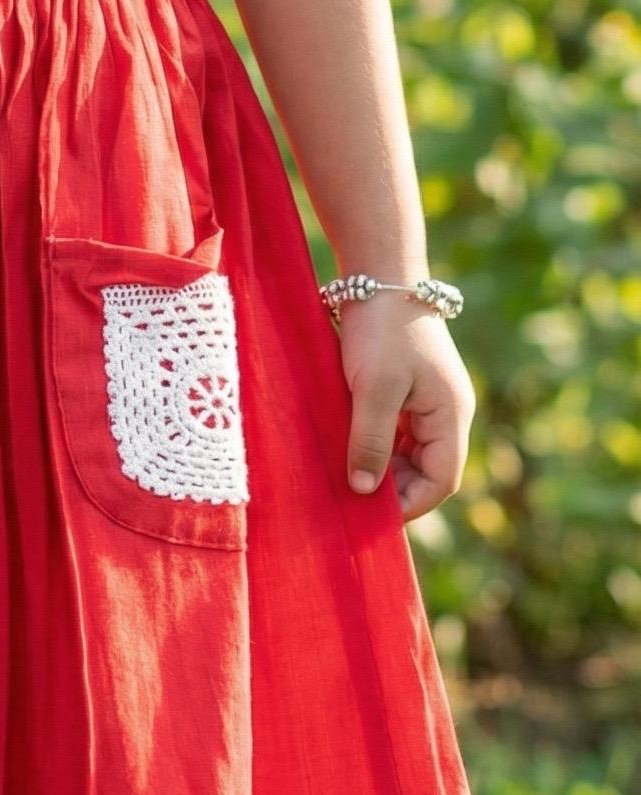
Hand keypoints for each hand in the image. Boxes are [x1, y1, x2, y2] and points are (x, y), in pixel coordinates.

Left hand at [337, 290, 477, 523]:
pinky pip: (395, 430)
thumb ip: (370, 441)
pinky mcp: (406, 388)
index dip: (409, 506)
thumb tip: (364, 492)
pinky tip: (345, 446)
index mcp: (451, 416)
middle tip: (349, 501)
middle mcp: (446, 413)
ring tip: (342, 477)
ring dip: (380, 466)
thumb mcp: (374, 389)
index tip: (369, 518)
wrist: (379, 276)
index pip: (441, 482)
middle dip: (392, 489)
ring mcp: (427, 401)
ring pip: (407, 452)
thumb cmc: (381, 331)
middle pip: (425, 471)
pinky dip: (374, 443)